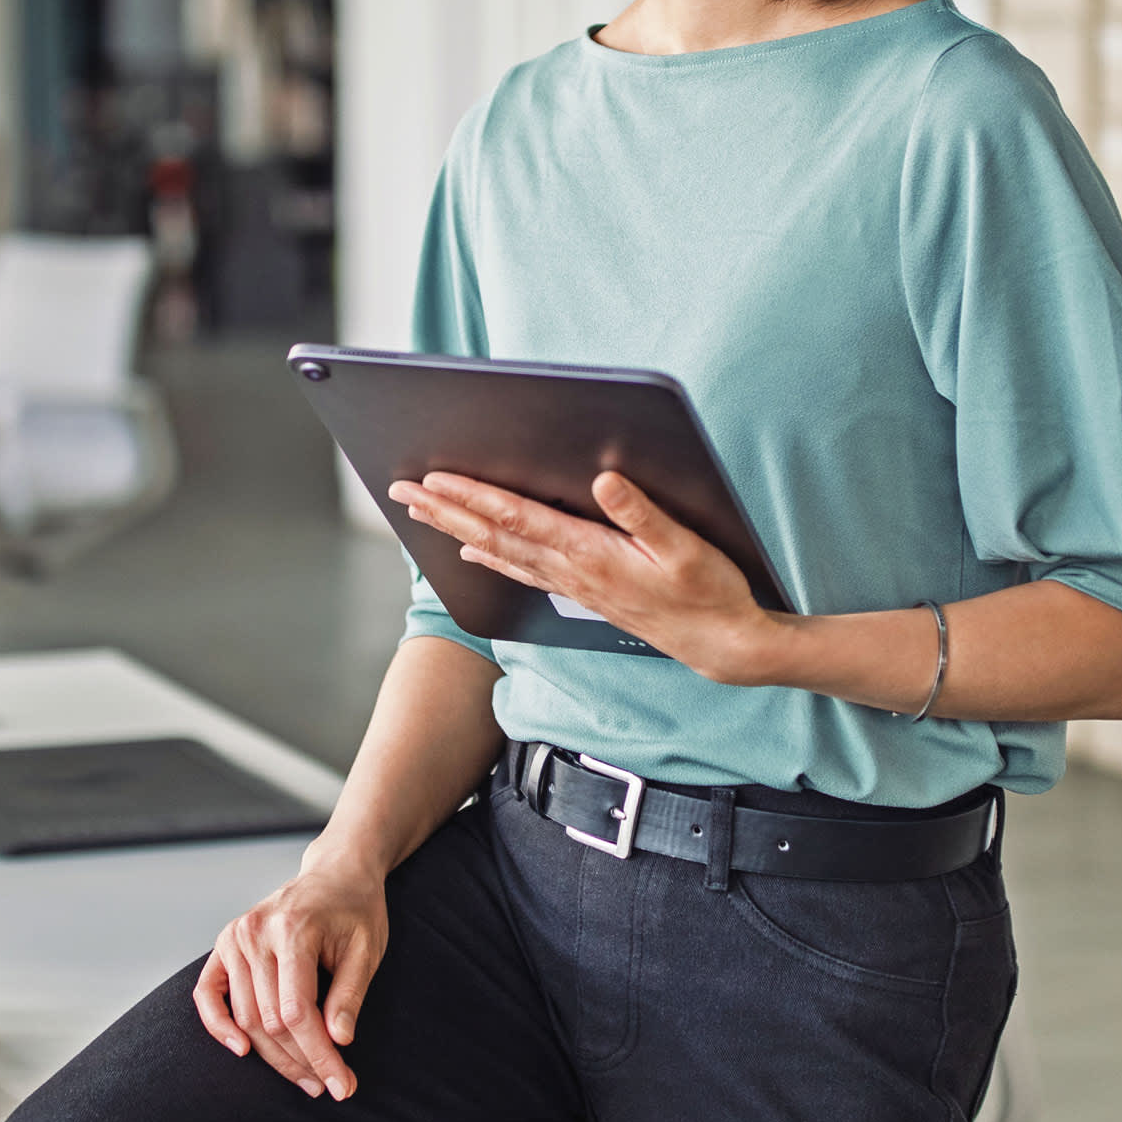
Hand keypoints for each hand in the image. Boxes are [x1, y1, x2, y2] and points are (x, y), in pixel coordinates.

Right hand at [195, 848, 389, 1098]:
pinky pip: (207, 994)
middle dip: (302, 1061)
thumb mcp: (368, 949)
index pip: (298, 1012)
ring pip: (246, 1017)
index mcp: (293, 930)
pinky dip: (219, 1026)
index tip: (342, 1086)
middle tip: (329, 1086)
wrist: (335, 873)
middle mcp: (255, 933)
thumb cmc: (356, 911)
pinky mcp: (224, 944)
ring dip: (275, 1056)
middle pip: (270, 1021)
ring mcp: (234, 938)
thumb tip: (338, 1042)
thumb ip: (350, 995)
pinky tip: (242, 1051)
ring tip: (307, 1079)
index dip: (319, 1055)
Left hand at [391, 470, 783, 681]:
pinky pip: (520, 570)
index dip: (474, 496)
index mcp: (590, 553)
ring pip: (500, 552)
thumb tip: (605, 480)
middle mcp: (571, 570)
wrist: (718, 642)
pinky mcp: (581, 591)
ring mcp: (572, 584)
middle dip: (446, 510)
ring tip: (423, 513)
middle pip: (494, 535)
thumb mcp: (684, 546)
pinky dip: (490, 556)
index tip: (436, 479)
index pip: (518, 519)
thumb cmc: (707, 592)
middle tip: (403, 492)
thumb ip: (642, 514)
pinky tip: (472, 549)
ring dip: (458, 528)